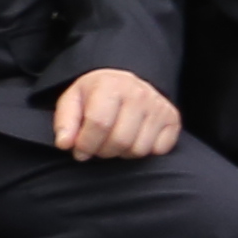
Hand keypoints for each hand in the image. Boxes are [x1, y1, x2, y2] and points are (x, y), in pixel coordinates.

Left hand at [51, 68, 182, 160]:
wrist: (124, 83)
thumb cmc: (95, 95)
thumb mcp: (73, 101)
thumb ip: (65, 122)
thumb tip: (65, 144)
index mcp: (111, 85)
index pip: (99, 123)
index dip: (86, 144)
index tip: (79, 151)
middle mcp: (138, 93)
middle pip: (120, 141)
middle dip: (103, 152)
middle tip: (97, 147)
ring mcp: (158, 105)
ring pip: (139, 149)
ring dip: (123, 154)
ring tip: (114, 142)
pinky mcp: (172, 118)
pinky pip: (159, 150)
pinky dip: (145, 152)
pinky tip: (134, 139)